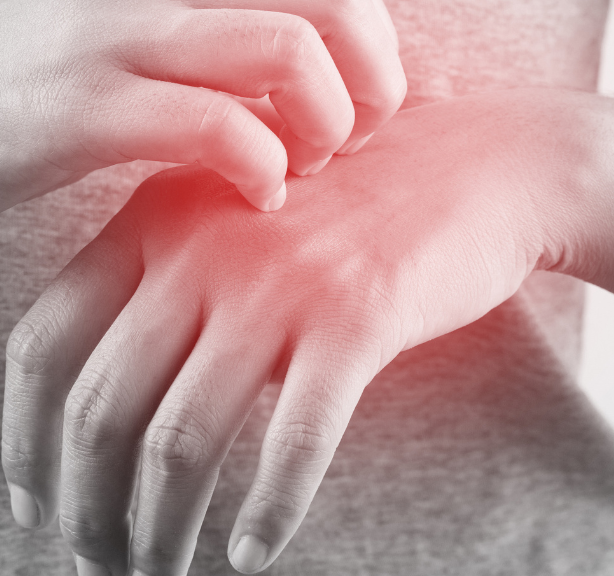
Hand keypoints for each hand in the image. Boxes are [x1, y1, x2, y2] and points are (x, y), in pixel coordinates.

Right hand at [0, 0, 405, 212]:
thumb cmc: (67, 91)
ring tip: (299, 169)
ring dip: (324, 127)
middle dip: (371, 86)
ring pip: (290, 52)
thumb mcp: (155, 38)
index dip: (375, 46)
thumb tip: (346, 68)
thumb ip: (238, 34)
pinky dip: (264, 172)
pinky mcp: (85, 109)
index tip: (358, 108)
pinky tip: (256, 197)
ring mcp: (118, 36)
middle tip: (346, 144)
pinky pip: (221, 129)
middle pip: (333, 1)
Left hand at [1, 88, 598, 574]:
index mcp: (161, 217)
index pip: (45, 342)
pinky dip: (267, 511)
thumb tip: (124, 380)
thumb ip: (181, 265)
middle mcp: (205, 249)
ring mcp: (281, 284)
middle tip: (101, 561)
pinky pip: (292, 443)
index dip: (22, 437)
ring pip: (181, 439)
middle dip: (87, 505)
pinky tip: (253, 551)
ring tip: (164, 572)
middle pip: (102, 407)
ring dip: (161, 527)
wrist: (485, 161)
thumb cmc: (369, 192)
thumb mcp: (252, 205)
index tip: (33, 501)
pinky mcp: (357, 321)